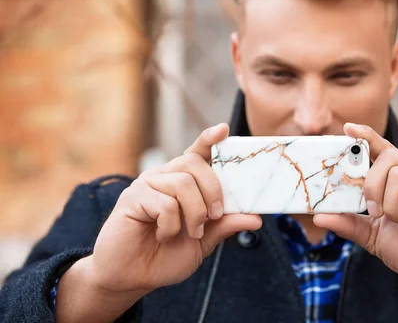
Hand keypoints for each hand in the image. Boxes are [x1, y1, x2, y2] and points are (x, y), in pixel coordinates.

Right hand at [88, 123, 261, 294]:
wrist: (133, 278)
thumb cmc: (165, 256)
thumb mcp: (204, 241)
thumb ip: (225, 226)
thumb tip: (256, 218)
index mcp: (181, 181)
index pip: (197, 152)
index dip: (209, 138)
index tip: (224, 130)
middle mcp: (163, 177)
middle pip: (193, 163)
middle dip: (213, 190)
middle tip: (215, 216)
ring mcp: (146, 185)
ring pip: (182, 183)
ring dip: (194, 213)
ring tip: (190, 233)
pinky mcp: (132, 198)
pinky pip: (164, 204)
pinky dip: (171, 226)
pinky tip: (162, 235)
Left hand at [313, 123, 397, 290]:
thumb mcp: (374, 236)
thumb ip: (350, 223)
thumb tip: (318, 217)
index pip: (381, 148)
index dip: (365, 136)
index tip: (348, 128)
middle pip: (385, 160)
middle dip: (373, 189)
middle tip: (379, 213)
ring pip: (397, 177)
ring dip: (395, 209)